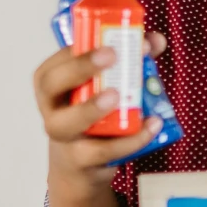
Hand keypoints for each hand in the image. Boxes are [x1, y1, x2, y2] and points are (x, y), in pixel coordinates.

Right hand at [33, 32, 165, 200]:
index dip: (84, 47)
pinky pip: (102, 150)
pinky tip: (152, 125)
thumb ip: (130, 60)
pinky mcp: (81, 160)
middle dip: (80, 67)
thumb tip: (155, 40)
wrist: (82, 167)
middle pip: (51, 84)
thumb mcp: (106, 87)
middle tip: (111, 55)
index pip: (58, 58)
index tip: (111, 40)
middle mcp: (51, 107)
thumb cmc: (93, 116)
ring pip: (67, 122)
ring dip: (91, 108)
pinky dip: (130, 139)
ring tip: (117, 96)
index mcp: (52, 82)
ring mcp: (64, 135)